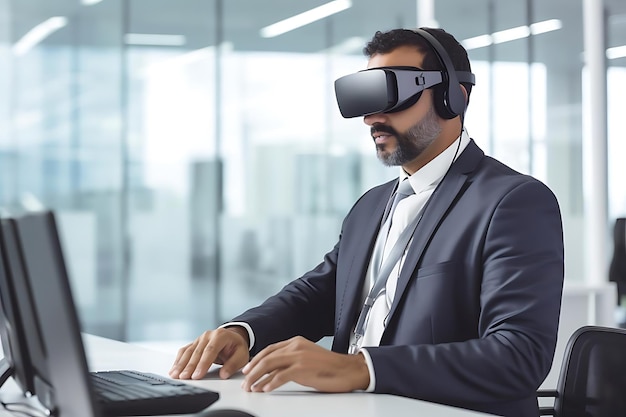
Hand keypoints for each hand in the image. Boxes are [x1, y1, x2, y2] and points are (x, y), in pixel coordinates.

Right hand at [169, 327, 249, 379]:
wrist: (233, 338)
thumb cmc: (237, 347)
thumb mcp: (241, 355)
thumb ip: (233, 364)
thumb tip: (223, 374)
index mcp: (220, 335)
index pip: (210, 350)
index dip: (203, 363)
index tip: (197, 375)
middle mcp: (208, 335)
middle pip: (197, 352)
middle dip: (190, 366)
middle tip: (184, 377)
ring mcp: (200, 338)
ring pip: (188, 352)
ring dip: (181, 364)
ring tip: (175, 375)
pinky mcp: (194, 343)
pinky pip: (184, 351)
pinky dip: (178, 361)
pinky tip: (174, 369)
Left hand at [241, 336, 368, 392]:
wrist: (348, 370)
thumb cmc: (330, 367)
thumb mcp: (307, 357)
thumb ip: (292, 359)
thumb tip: (274, 371)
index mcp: (296, 342)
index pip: (270, 349)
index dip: (256, 360)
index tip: (248, 370)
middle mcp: (295, 346)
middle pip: (266, 357)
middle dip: (252, 370)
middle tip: (245, 381)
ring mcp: (298, 357)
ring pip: (269, 365)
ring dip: (257, 378)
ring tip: (251, 388)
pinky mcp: (302, 369)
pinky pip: (280, 376)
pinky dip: (270, 383)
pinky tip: (265, 389)